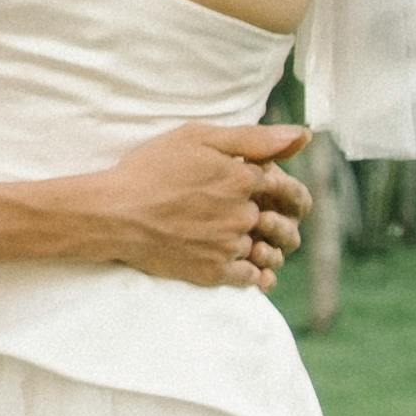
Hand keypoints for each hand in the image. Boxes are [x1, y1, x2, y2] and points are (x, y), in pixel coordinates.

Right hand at [69, 124, 312, 290]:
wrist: (113, 213)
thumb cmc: (150, 169)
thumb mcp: (197, 137)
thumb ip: (253, 138)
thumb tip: (303, 136)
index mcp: (243, 179)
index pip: (286, 188)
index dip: (286, 191)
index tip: (278, 194)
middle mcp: (243, 214)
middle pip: (279, 221)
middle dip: (277, 221)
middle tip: (264, 220)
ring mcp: (229, 245)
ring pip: (268, 252)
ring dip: (270, 249)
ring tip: (256, 243)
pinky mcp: (213, 271)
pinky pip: (251, 279)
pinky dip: (258, 276)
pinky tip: (253, 270)